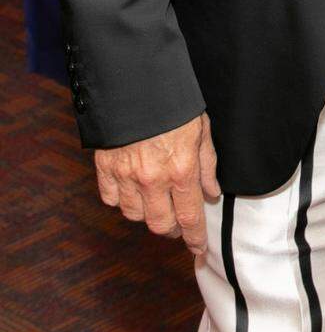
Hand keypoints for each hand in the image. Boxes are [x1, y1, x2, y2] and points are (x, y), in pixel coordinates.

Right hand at [94, 112, 219, 254]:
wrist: (136, 81)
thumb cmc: (174, 102)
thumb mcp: (202, 128)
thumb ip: (207, 164)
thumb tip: (212, 192)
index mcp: (181, 170)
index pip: (189, 217)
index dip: (195, 238)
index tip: (199, 249)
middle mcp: (152, 179)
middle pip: (160, 225)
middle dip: (171, 230)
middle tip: (178, 224)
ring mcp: (125, 176)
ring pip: (134, 215)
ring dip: (147, 214)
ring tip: (157, 203)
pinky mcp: (105, 168)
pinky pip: (111, 199)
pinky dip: (121, 200)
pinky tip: (132, 190)